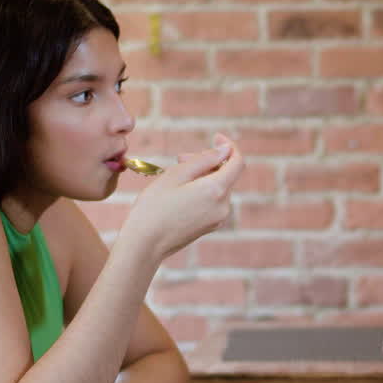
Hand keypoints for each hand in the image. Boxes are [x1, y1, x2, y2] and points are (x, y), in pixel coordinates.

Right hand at [121, 132, 244, 262]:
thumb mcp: (176, 174)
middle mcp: (223, 206)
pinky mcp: (210, 226)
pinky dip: (202, 191)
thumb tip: (226, 150)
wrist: (144, 245)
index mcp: (216, 190)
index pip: (237, 162)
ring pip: (218, 187)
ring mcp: (218, 218)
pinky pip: (213, 201)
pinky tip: (181, 192)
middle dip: (208, 161)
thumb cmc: (154, 206)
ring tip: (176, 175)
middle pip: (226, 174)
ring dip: (203, 176)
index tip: (215, 137)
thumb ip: (205, 159)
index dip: (229, 146)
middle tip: (180, 158)